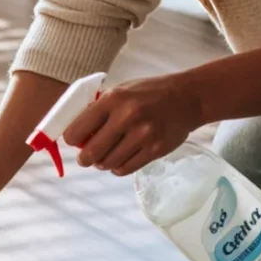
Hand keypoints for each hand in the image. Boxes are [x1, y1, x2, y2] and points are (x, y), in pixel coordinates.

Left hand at [63, 73, 203, 175]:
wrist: (189, 97)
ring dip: (103, 163)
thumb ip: (98, 110)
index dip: (72, 140)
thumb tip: (74, 136)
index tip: (76, 141)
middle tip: (88, 156)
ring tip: (110, 153)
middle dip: (85, 158)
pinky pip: (123, 169)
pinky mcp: (154, 150)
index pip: (75, 131)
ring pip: (106, 164)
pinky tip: (123, 156)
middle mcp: (127, 117)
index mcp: (113, 99)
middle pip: (89, 154)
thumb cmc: (149, 94)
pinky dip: (118, 167)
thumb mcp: (121, 91)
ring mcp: (142, 135)